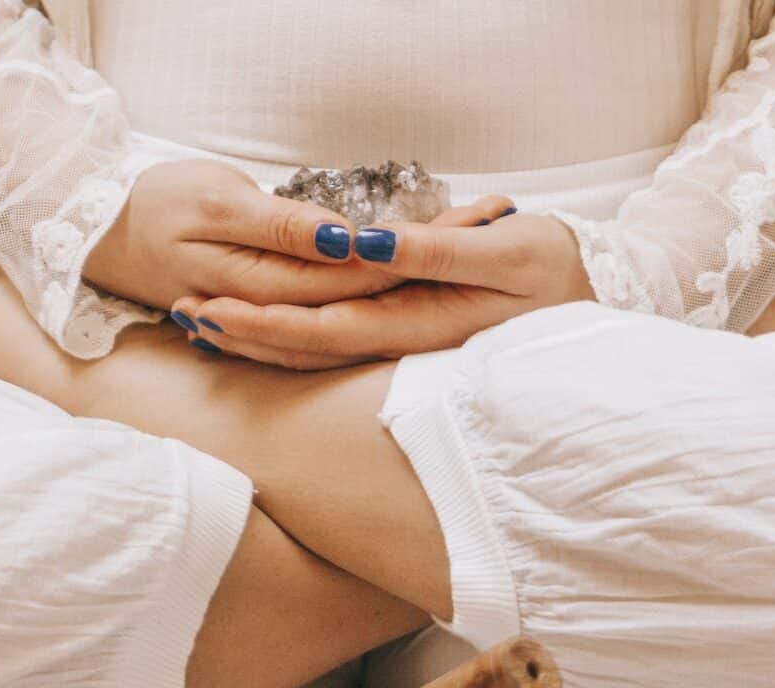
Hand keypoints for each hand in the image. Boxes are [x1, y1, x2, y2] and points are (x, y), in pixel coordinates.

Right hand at [83, 159, 513, 310]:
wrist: (95, 235)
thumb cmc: (153, 204)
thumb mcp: (217, 202)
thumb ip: (284, 228)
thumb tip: (348, 242)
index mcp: (260, 283)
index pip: (357, 274)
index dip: (416, 249)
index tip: (472, 223)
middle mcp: (272, 313)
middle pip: (366, 297)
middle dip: (431, 265)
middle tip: (494, 228)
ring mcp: (267, 320)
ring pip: (351, 315)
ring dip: (410, 286)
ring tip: (470, 249)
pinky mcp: (262, 316)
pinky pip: (325, 322)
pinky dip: (372, 303)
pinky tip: (408, 289)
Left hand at [169, 212, 593, 368]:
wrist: (592, 305)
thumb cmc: (552, 271)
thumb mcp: (504, 252)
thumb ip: (433, 252)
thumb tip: (364, 249)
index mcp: (418, 325)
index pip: (322, 332)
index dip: (263, 324)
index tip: (211, 310)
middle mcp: (400, 345)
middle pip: (305, 349)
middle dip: (242, 336)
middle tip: (182, 314)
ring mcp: (400, 346)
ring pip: (314, 352)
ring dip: (256, 339)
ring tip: (199, 322)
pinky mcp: (403, 336)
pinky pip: (334, 343)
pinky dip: (288, 337)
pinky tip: (254, 326)